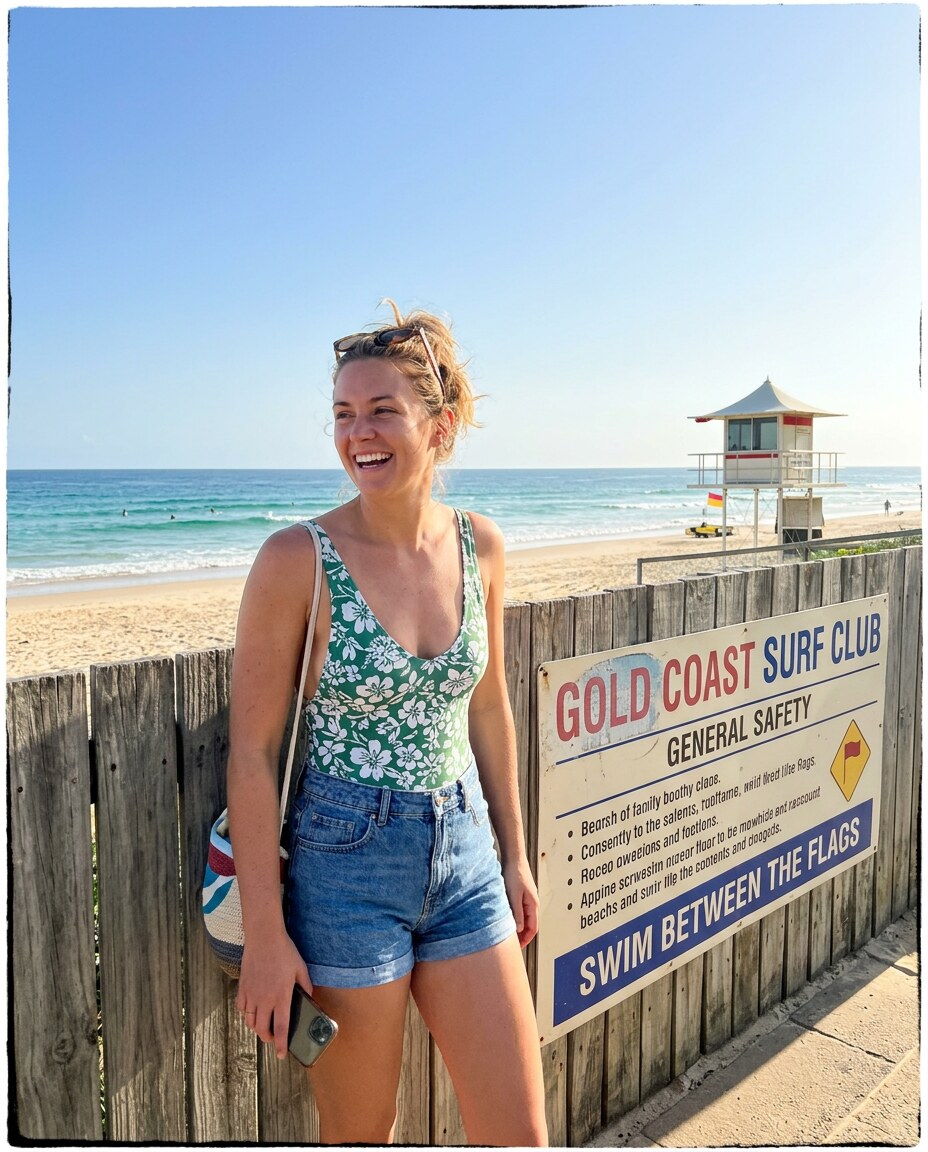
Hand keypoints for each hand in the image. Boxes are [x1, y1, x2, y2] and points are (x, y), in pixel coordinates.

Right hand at [236, 931, 312, 1060]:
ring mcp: (251, 994)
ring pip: (250, 1022)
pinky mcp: (242, 988)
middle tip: (273, 1037)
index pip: (281, 1027)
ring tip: (264, 1024)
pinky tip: (253, 1010)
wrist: (263, 937)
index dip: (281, 1044)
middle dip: (268, 1038)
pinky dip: (246, 1014)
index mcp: (281, 996)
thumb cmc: (284, 952)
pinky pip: (242, 1009)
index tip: (281, 1055)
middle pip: (262, 1029)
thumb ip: (305, 986)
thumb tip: (309, 998)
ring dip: (257, 1027)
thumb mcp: (301, 968)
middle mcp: (264, 999)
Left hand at [502, 856, 539, 947]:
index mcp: (533, 905)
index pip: (533, 928)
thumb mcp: (514, 896)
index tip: (517, 948)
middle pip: (530, 925)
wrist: (513, 857)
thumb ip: (517, 913)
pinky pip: (520, 911)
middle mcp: (532, 903)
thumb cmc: (515, 874)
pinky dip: (515, 918)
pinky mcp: (521, 894)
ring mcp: (527, 898)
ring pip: (524, 918)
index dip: (525, 940)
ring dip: (518, 927)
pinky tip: (505, 919)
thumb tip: (519, 930)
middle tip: (511, 945)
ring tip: (507, 934)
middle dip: (522, 936)